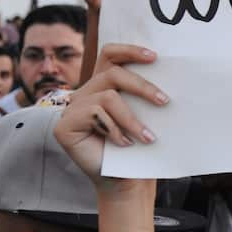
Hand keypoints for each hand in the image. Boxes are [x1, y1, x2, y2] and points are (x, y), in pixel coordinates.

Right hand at [54, 44, 167, 187]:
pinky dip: (116, 129)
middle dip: (142, 86)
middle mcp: (85, 93)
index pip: (110, 55)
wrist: (127, 180)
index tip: (155, 57)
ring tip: (148, 137)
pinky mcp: (63, 126)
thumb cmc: (138, 149)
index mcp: (103, 86)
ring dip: (132, 118)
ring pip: (108, 96)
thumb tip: (167, 76)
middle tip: (165, 101)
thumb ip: (144, 95)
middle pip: (112, 72)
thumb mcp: (145, 116)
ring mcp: (72, 109)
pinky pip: (95, 113)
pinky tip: (124, 144)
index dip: (130, 50)